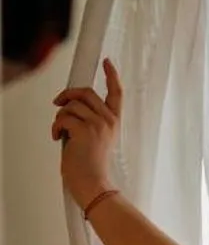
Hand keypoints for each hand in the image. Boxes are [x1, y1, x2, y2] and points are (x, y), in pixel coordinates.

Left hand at [52, 59, 123, 207]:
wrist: (93, 182)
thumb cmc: (91, 164)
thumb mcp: (96, 138)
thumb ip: (88, 120)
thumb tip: (68, 105)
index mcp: (114, 122)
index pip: (116, 93)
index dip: (112, 75)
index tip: (108, 62)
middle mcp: (109, 120)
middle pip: (86, 92)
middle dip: (67, 95)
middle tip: (58, 103)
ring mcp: (98, 124)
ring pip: (71, 105)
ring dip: (60, 117)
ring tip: (61, 132)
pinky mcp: (85, 129)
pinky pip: (63, 118)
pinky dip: (56, 128)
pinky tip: (58, 139)